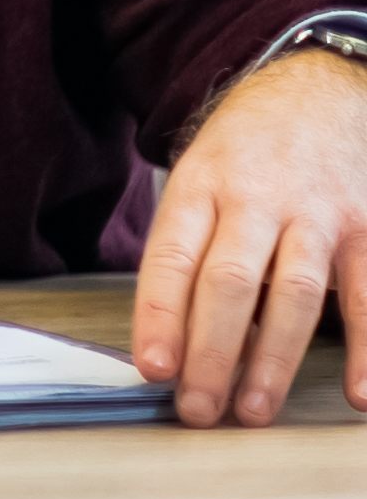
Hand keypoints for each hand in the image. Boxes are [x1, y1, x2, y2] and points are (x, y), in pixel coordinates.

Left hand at [133, 44, 366, 425]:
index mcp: (201, 186)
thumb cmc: (247, 151)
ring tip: (254, 410)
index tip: (153, 368)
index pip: (172, 258)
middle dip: (211, 352)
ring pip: (293, 293)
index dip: (159, 316)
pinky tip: (358, 393)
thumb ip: (189, 247)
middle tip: (197, 410)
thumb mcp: (199, 176)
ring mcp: (317, 214)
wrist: (320, 89)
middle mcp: (257, 199)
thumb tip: (172, 337)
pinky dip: (366, 348)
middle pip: (229, 283)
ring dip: (274, 359)